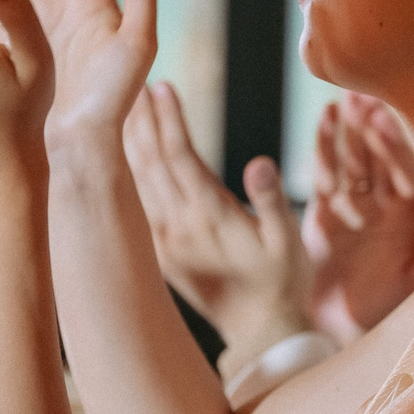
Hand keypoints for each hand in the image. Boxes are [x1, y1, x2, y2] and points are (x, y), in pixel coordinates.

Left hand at [125, 80, 311, 359]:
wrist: (261, 333)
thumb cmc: (283, 284)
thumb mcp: (290, 244)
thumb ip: (271, 202)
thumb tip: (259, 162)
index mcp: (210, 218)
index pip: (181, 157)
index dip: (170, 119)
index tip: (161, 84)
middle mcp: (179, 227)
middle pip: (151, 161)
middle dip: (142, 119)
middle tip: (131, 80)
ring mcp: (164, 241)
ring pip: (138, 180)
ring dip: (131, 140)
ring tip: (126, 104)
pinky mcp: (158, 252)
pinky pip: (136, 203)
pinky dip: (128, 172)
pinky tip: (123, 152)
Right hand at [304, 94, 413, 338]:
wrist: (347, 331)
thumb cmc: (387, 311)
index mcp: (407, 217)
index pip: (403, 171)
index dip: (395, 147)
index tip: (388, 119)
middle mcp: (382, 206)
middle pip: (378, 157)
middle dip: (371, 126)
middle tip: (365, 94)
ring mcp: (353, 208)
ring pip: (352, 160)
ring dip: (350, 129)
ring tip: (345, 97)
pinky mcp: (323, 215)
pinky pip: (324, 176)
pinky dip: (324, 147)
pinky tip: (326, 119)